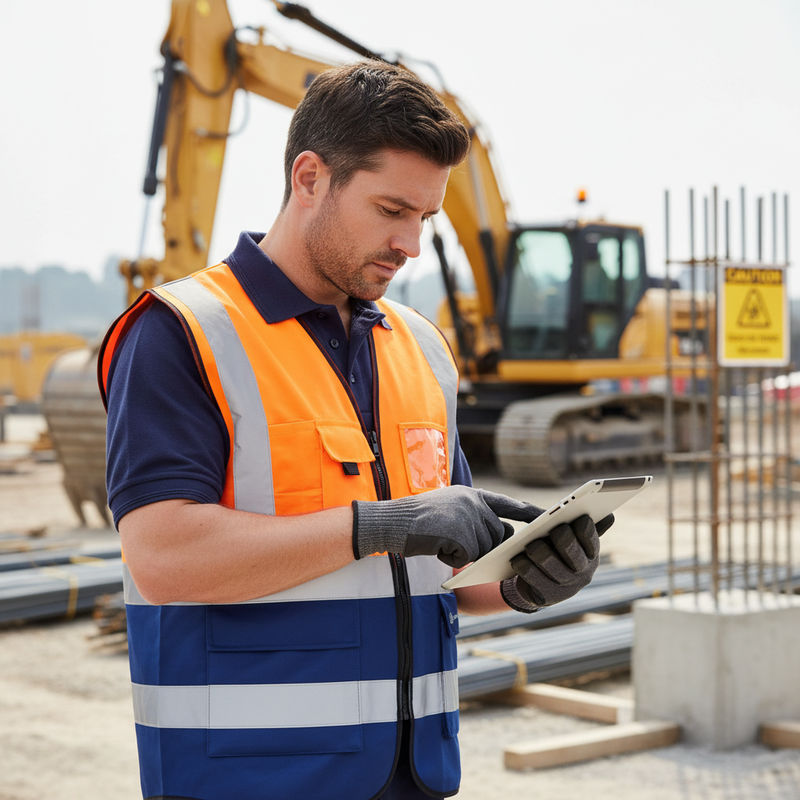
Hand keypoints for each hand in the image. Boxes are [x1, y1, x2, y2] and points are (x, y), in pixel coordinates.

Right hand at [352, 486, 542, 567]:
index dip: (529, 513)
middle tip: (453, 541)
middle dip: (482, 545)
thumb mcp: (449, 507)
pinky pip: (469, 557)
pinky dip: (452, 558)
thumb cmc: (417, 519)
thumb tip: (501, 536)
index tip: (548, 518)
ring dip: (464, 552)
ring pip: (484, 548)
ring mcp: (468, 517)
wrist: (391, 521)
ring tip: (440, 540)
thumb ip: (473, 515)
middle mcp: (474, 502)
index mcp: (472, 494)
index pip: (509, 504)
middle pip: (497, 534)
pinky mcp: (461, 534)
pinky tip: (436, 547)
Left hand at [501, 513, 613, 611]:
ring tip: (529, 544)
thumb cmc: (559, 554)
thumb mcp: (574, 542)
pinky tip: (517, 558)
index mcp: (591, 554)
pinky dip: (523, 564)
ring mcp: (566, 586)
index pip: (590, 537)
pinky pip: (532, 576)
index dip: (583, 526)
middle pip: (570, 548)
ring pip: (548, 561)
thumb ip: (589, 528)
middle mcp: (583, 572)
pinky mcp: (548, 596)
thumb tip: (611, 516)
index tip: (574, 516)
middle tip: (551, 528)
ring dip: (537, 549)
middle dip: (560, 535)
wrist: (543, 589)